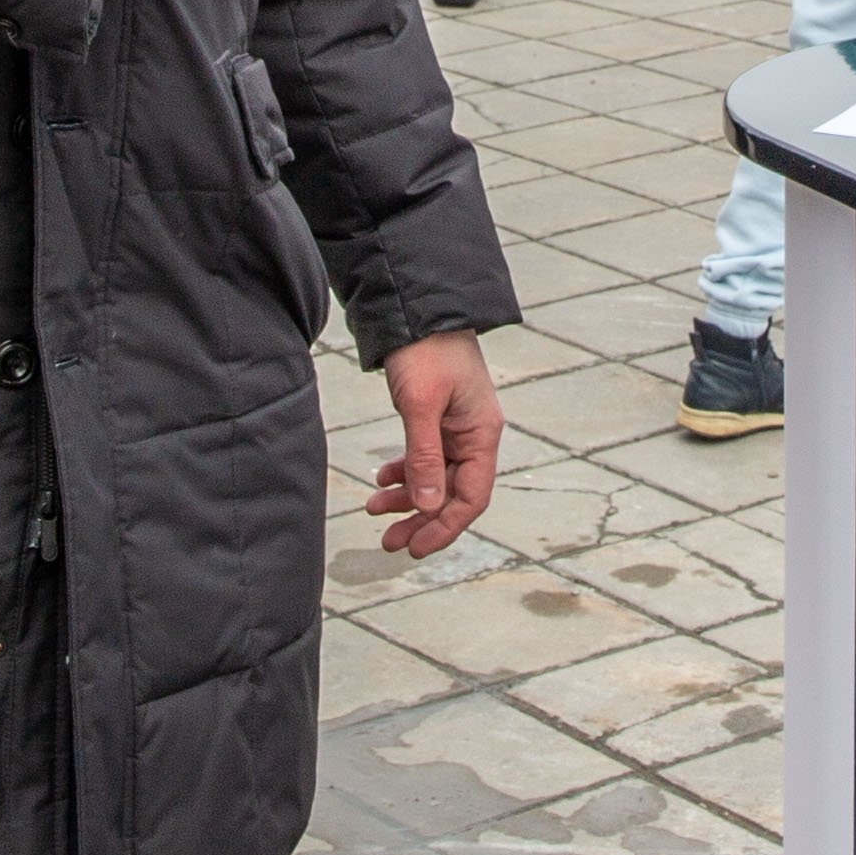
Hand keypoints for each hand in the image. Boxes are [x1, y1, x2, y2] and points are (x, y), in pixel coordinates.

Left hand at [366, 330, 502, 557]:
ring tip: (374, 508)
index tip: (415, 547)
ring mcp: (456, 426)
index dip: (444, 526)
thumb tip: (426, 506)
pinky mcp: (438, 417)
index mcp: (481, 433)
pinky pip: (425, 457)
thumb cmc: (426, 350)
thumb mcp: (420, 405)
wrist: (417, 307)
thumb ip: (423, 457)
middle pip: (452, 493)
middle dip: (421, 519)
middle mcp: (474, 434)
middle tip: (388, 541)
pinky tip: (382, 479)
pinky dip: (405, 471)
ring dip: (408, 497)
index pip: (471, 497)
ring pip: (435, 477)